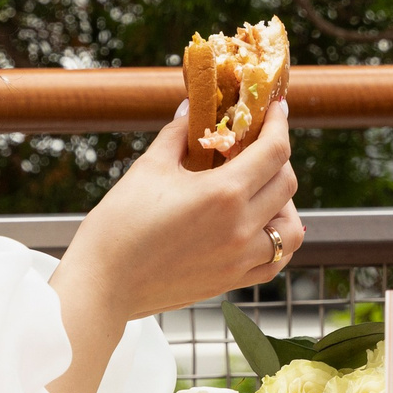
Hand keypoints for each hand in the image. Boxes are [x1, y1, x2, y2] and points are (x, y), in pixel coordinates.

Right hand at [64, 97, 302, 321]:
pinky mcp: (231, 282)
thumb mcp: (150, 168)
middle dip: (278, 157)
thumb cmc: (119, 223)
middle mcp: (241, 228)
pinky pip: (275, 262)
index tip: (275, 109)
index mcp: (224, 194)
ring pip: (290, 229)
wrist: (102, 283)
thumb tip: (193, 108)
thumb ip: (179, 135)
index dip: (279, 123)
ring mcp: (240, 260)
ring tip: (261, 193)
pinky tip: (258, 229)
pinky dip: (276, 242)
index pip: (274, 151)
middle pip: (287, 184)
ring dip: (285, 205)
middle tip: (257, 147)